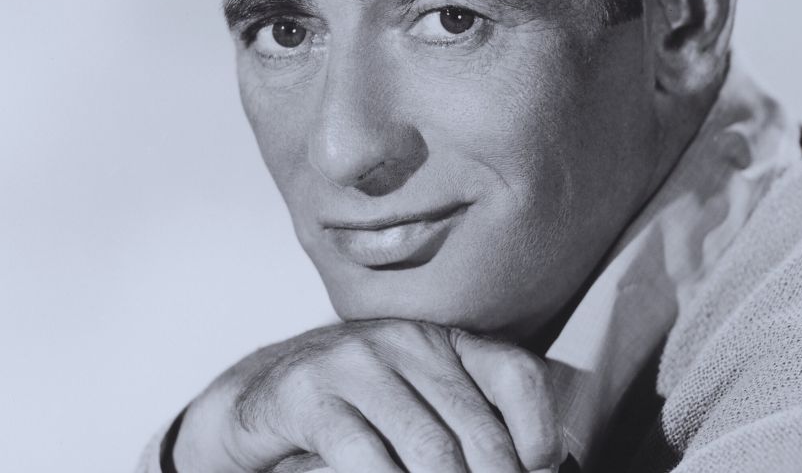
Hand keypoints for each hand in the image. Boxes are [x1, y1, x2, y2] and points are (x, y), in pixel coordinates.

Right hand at [172, 318, 564, 472]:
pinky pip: (365, 457)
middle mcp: (404, 342)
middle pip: (475, 427)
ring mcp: (355, 363)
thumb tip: (540, 468)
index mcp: (443, 342)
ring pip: (428, 448)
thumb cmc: (352, 414)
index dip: (540, 431)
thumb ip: (466, 428)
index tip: (543, 472)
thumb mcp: (417, 408)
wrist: (258, 399)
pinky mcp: (309, 393)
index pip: (515, 375)